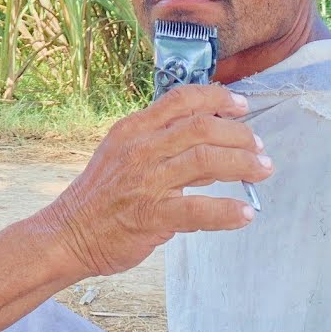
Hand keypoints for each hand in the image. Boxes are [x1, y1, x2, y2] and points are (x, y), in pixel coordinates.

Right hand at [35, 85, 272, 277]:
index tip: (241, 106)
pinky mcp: (149, 214)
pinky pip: (197, 209)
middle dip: (239, 134)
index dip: (217, 98)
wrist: (68, 233)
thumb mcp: (125, 157)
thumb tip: (215, 149)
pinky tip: (244, 214)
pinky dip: (226, 211)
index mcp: (134, 129)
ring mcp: (144, 180)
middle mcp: (140, 148)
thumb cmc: (100, 197)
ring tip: (262, 171)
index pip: (181, 99)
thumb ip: (166, 149)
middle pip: (201, 127)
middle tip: (259, 148)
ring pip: (205, 160)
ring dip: (242, 164)